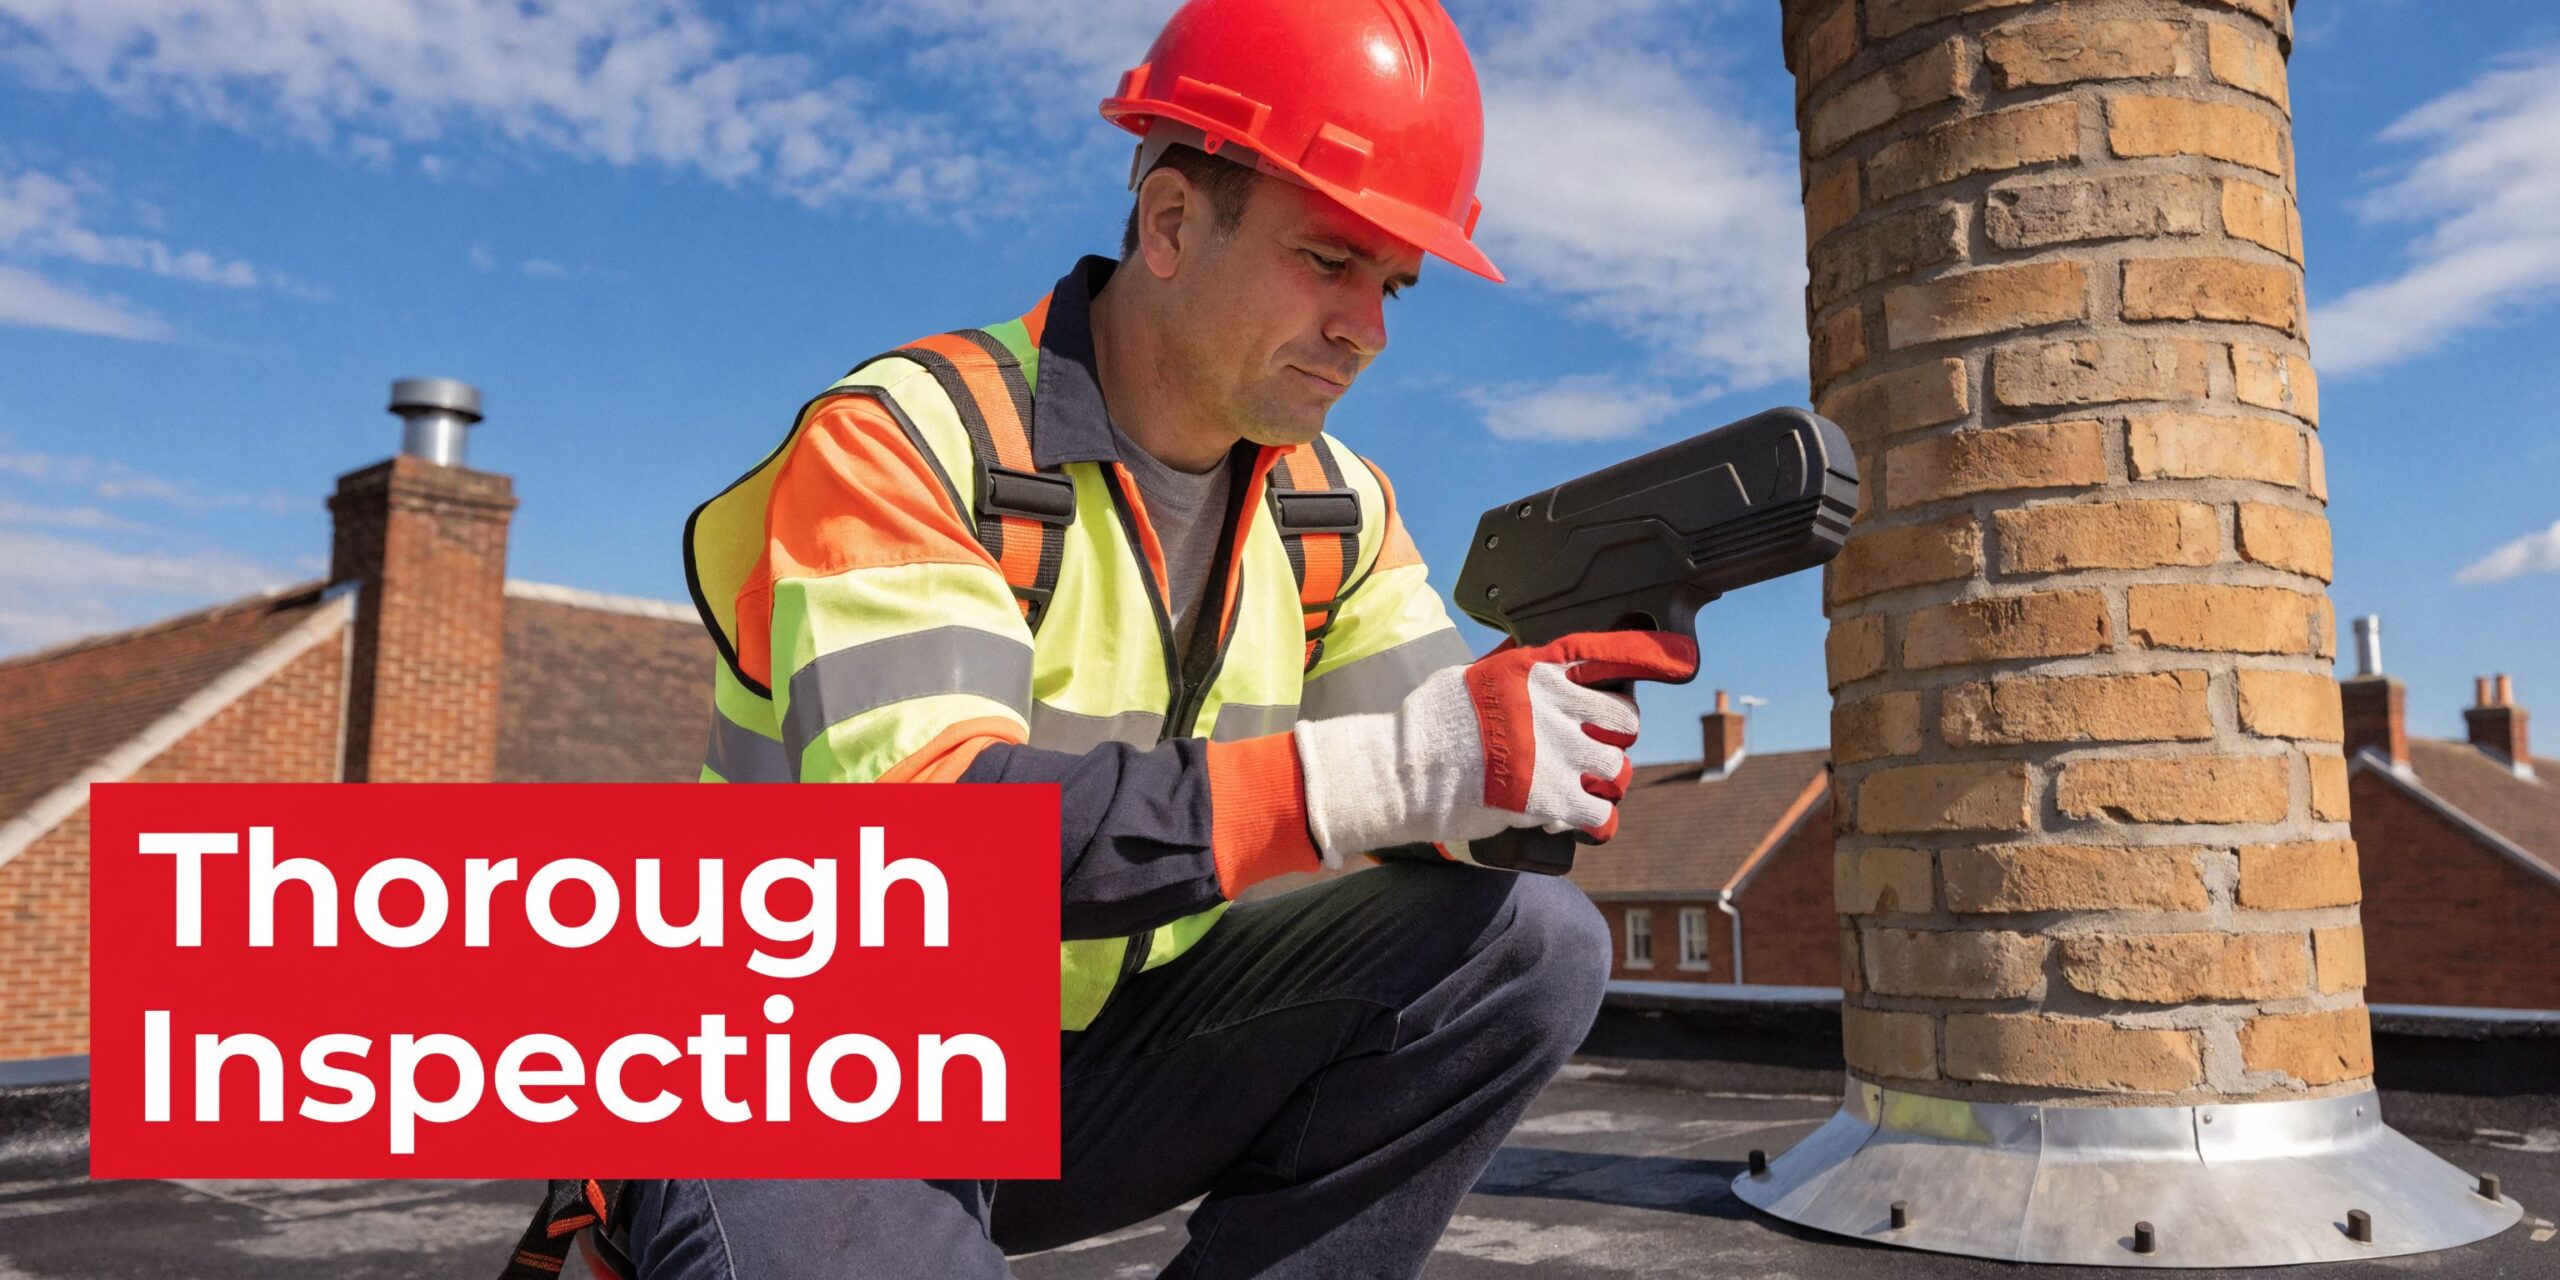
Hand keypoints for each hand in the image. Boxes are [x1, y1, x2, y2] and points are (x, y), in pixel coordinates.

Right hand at [1291, 631, 1697, 864]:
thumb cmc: (1428, 725)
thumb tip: (1529, 671)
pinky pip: (1602, 814)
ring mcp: (1559, 754)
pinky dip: (1595, 822)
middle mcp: (1557, 707)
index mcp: (1538, 672)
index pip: (1608, 654)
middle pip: (1625, 721)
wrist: (1403, 772)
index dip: (1651, 654)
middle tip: (1589, 753)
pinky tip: (1576, 823)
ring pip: (1618, 769)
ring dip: (1602, 783)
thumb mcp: (1471, 677)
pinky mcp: (1554, 799)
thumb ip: (1512, 674)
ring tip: (1575, 790)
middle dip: (1614, 739)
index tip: (1680, 655)